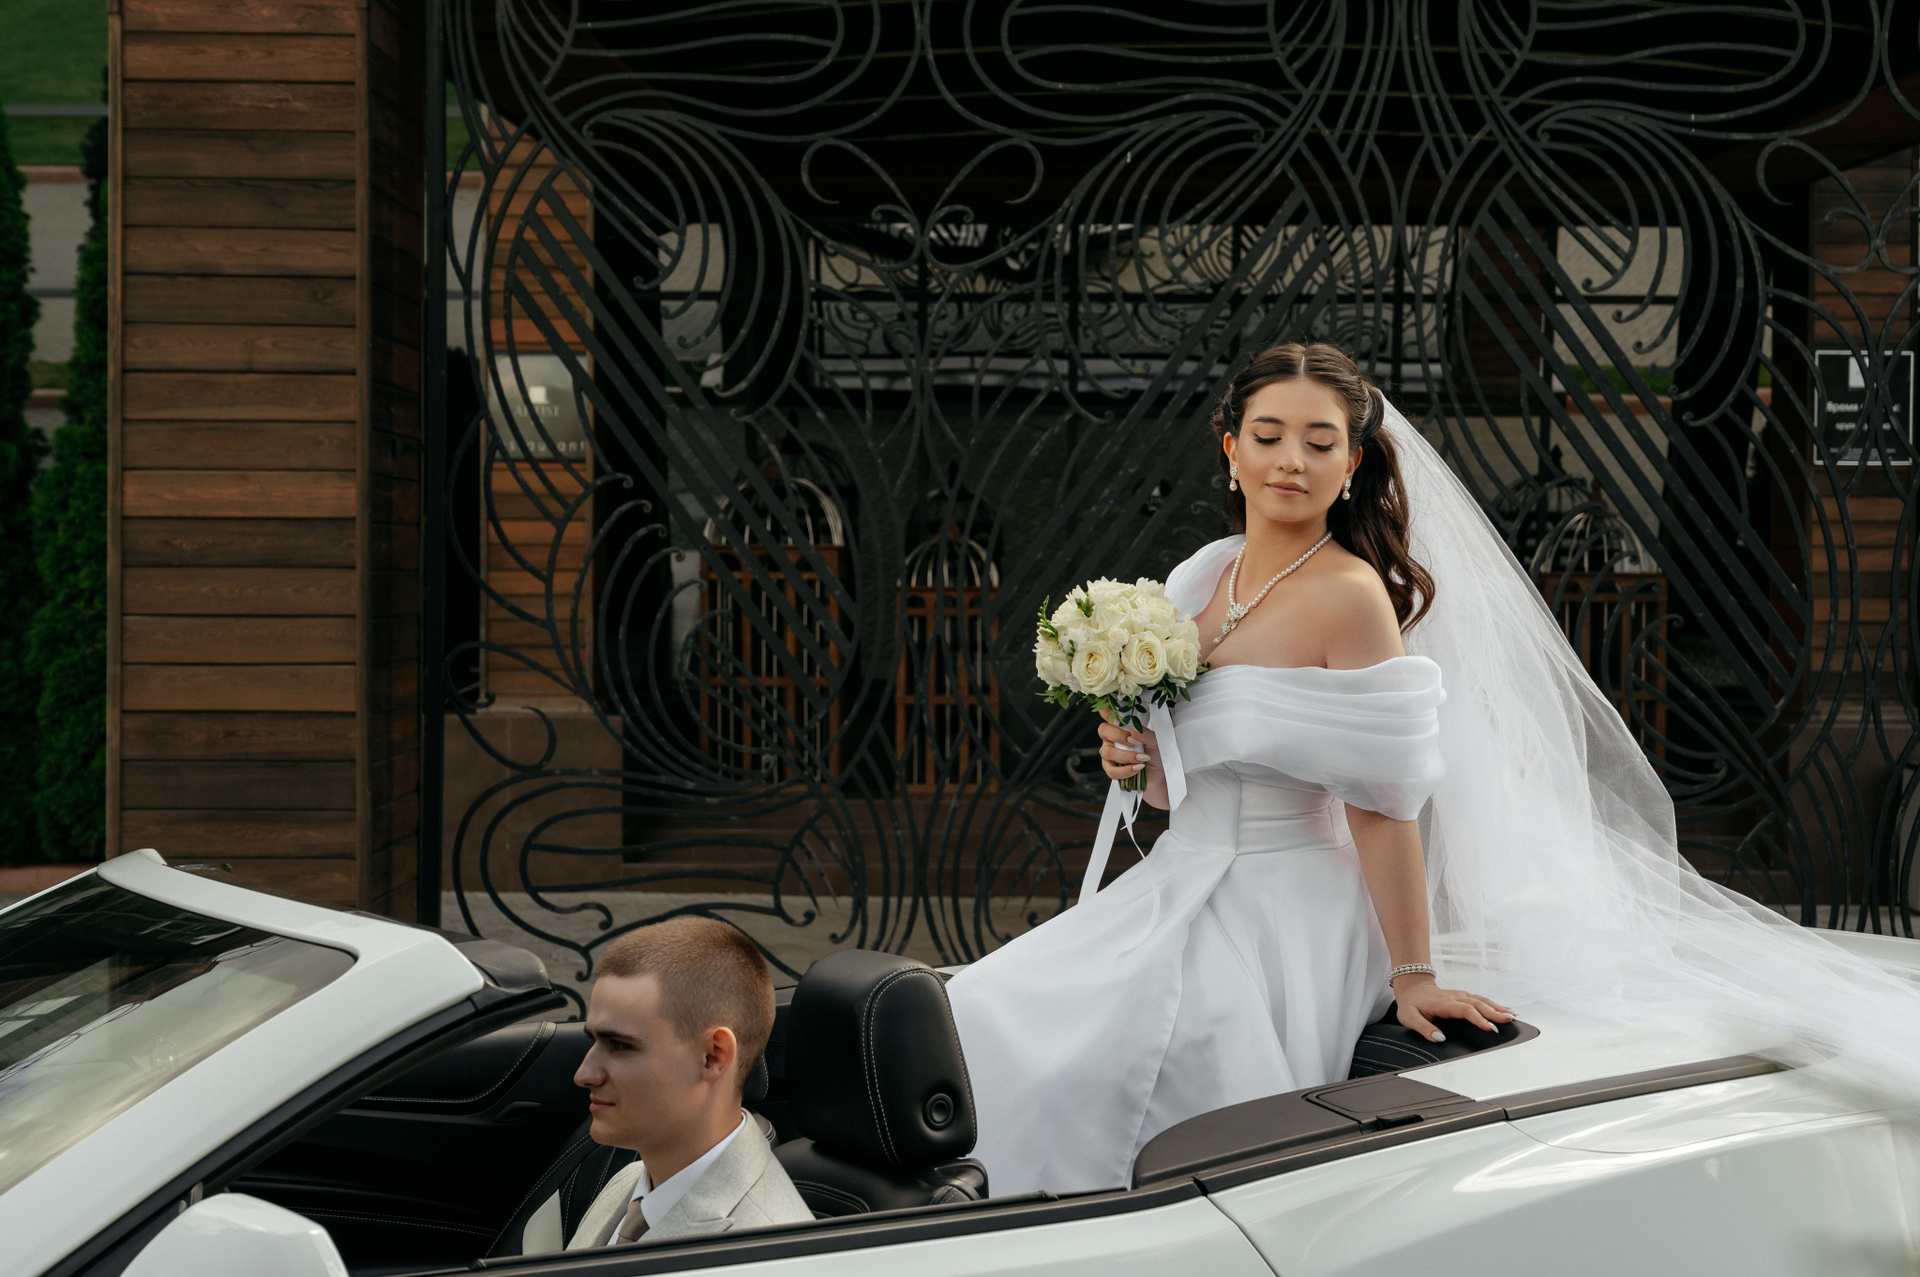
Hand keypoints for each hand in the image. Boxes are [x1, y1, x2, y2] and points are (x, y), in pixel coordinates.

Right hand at [1096, 709, 1167, 806]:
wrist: (1159, 774)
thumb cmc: (1156, 753)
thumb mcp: (1155, 741)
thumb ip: (1145, 734)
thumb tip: (1132, 729)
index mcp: (1121, 726)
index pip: (1107, 713)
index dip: (1107, 710)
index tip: (1117, 716)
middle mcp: (1112, 738)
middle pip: (1103, 730)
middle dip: (1119, 736)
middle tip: (1134, 743)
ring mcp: (1109, 753)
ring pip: (1108, 752)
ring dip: (1126, 756)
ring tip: (1142, 759)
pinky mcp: (1111, 769)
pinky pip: (1111, 770)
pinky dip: (1125, 771)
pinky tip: (1137, 768)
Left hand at [1392, 975, 1514, 1042]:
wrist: (1412, 987)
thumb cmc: (1411, 1004)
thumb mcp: (1409, 1018)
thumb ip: (1424, 1028)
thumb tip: (1439, 1038)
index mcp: (1443, 1003)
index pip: (1464, 1010)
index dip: (1478, 1018)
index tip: (1489, 1027)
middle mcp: (1455, 997)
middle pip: (1478, 1004)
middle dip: (1494, 1012)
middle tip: (1509, 1020)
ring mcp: (1461, 995)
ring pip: (1482, 1000)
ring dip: (1498, 1007)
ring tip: (1513, 1016)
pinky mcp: (1464, 996)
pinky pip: (1482, 1000)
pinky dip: (1495, 1005)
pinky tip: (1506, 1010)